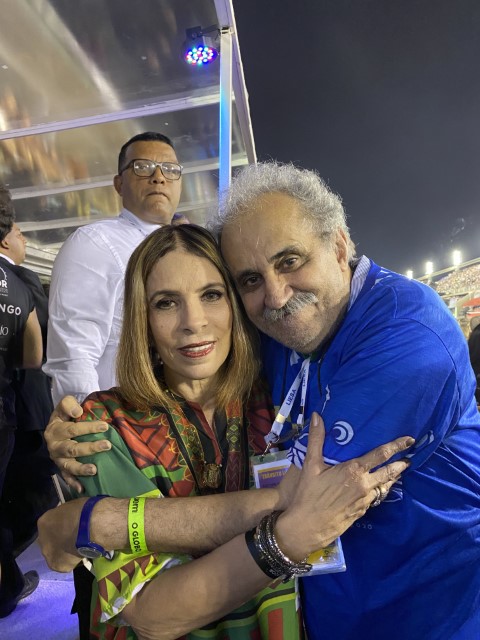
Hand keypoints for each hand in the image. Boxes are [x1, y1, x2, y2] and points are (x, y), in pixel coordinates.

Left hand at [37, 499, 87, 571]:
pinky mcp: (58, 566)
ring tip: (78, 548)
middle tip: (72, 538)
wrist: (90, 528)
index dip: (59, 527)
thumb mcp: (71, 508)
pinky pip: (65, 563)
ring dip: (64, 551)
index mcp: (44, 521)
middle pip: (49, 541)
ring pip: (55, 553)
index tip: (68, 527)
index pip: (49, 525)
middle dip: (58, 540)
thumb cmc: (84, 511)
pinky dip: (72, 560)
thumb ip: (66, 516)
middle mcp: (42, 539)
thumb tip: (70, 519)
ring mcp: (48, 554)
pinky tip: (81, 555)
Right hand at [44, 395, 110, 491]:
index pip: (72, 429)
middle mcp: (55, 446)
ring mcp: (58, 459)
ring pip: (69, 465)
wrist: (55, 429)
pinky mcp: (61, 469)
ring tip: (95, 469)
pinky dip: (73, 483)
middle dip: (90, 448)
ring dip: (82, 468)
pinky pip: (66, 477)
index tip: (105, 426)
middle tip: (107, 445)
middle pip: (72, 449)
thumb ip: (68, 404)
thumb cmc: (65, 417)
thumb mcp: (64, 406)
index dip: (89, 428)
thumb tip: (78, 411)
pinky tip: (82, 488)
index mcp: (55, 430)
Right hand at [276, 412, 412, 558]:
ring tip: (398, 471)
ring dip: (392, 478)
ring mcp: (365, 500)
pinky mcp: (362, 511)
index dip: (396, 446)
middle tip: (409, 458)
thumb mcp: (310, 465)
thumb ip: (316, 439)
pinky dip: (381, 489)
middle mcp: (364, 484)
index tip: (409, 440)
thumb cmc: (308, 494)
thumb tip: (317, 416)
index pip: (381, 455)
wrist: (308, 527)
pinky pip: (376, 497)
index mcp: (354, 470)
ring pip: (384, 486)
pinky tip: (379, 488)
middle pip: (389, 472)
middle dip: (400, 464)